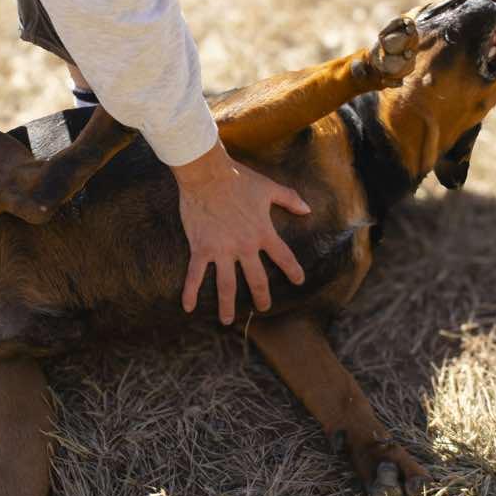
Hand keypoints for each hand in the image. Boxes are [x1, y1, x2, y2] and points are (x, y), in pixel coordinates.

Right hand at [172, 141, 309, 324]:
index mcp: (263, 232)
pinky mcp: (201, 248)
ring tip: (227, 321)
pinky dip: (190, 292)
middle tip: (263, 308)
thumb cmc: (238, 179)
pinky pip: (195, 275)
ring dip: (227, 306)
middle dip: (261, 297)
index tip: (298, 281)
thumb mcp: (269, 187)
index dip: (293, 270)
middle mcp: (245, 246)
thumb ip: (290, 199)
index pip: (284, 257)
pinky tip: (187, 307)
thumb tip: (308, 209)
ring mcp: (222, 250)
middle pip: (257, 279)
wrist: (207, 174)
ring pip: (226, 286)